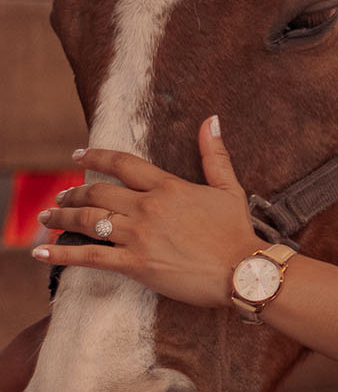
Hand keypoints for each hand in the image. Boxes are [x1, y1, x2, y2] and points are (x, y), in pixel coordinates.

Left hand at [33, 116, 262, 309]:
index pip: (122, 164)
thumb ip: (214, 155)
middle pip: (97, 192)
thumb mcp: (228, 188)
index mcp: (168, 187)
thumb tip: (210, 121)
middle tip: (61, 196)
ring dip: (61, 218)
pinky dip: (62, 255)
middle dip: (73, 193)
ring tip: (46, 219)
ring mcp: (138, 236)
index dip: (96, 155)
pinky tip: (41, 254)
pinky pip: (90, 257)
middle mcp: (147, 207)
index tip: (77, 154)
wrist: (243, 270)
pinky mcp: (135, 264)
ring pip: (87, 220)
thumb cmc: (238, 232)